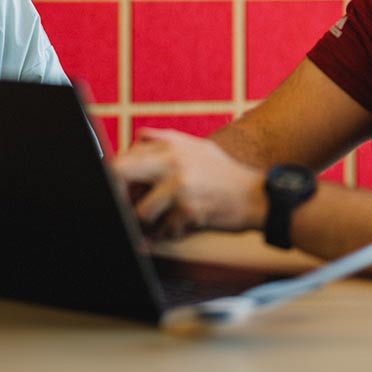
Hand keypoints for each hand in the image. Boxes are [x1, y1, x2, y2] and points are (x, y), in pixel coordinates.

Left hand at [113, 128, 266, 239]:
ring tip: (161, 220)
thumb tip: (136, 138)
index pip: (126, 157)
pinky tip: (182, 225)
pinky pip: (163, 230)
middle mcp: (172, 162)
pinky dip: (169, 233)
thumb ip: (165, 140)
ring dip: (148, 221)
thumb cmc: (224, 173)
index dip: (116, 176)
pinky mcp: (188, 211)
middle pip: (121, 175)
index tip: (121, 189)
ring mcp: (180, 187)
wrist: (256, 196)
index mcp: (171, 145)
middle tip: (130, 207)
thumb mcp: (196, 146)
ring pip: (141, 212)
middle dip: (121, 197)